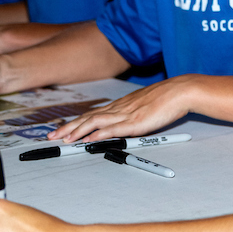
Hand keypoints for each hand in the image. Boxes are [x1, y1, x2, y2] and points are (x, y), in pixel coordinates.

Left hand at [49, 75, 197, 141]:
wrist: (180, 91)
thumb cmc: (166, 99)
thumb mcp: (144, 108)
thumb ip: (132, 116)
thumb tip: (122, 126)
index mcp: (120, 106)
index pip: (92, 115)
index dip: (75, 122)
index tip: (63, 129)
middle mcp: (119, 108)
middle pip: (88, 118)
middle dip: (68, 127)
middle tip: (52, 136)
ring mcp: (126, 114)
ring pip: (95, 122)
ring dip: (78, 131)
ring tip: (64, 139)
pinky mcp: (135, 122)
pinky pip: (113, 128)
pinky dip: (99, 134)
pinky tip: (89, 139)